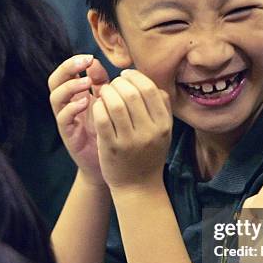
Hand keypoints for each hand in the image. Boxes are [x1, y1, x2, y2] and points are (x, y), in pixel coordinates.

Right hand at [48, 55, 108, 184]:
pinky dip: (72, 108)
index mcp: (77, 94)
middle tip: (84, 62)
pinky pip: (62, 118)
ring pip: (55, 97)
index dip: (76, 62)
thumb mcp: (108, 103)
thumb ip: (103, 84)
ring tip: (86, 83)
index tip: (91, 57)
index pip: (68, 71)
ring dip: (70, 86)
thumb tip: (96, 62)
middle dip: (68, 68)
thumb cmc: (110, 130)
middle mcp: (68, 104)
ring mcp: (66, 119)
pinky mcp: (68, 134)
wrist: (109, 162)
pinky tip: (85, 104)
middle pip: (56, 80)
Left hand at [92, 69, 172, 189]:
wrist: (139, 187)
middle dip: (118, 83)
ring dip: (106, 93)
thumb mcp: (164, 132)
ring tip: (104, 93)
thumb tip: (149, 81)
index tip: (125, 76)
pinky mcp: (112, 148)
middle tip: (112, 84)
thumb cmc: (149, 154)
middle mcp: (149, 132)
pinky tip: (98, 106)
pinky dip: (98, 107)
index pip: (150, 89)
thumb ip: (161, 107)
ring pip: (115, 104)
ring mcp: (130, 141)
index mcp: (164, 124)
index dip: (135, 77)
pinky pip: (102, 118)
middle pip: (131, 93)